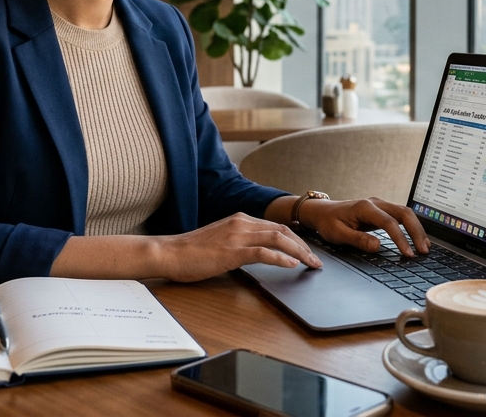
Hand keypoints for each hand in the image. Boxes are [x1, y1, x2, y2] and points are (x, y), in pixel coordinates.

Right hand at [153, 213, 322, 281]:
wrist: (169, 253)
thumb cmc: (191, 252)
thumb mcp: (220, 241)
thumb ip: (239, 243)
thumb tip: (257, 254)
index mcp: (239, 219)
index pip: (275, 226)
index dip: (295, 238)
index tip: (307, 251)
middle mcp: (241, 223)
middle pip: (282, 230)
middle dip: (303, 245)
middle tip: (316, 260)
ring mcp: (237, 236)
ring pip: (278, 238)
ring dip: (299, 252)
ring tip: (311, 264)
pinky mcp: (232, 251)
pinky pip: (263, 252)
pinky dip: (281, 258)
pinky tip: (292, 265)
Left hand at [298, 197, 429, 256]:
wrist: (322, 212)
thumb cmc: (328, 222)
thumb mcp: (338, 234)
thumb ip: (358, 240)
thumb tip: (378, 246)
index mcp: (364, 207)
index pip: (389, 222)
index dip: (400, 239)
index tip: (407, 254)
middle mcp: (375, 203)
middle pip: (403, 213)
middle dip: (416, 232)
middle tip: (423, 251)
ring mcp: (379, 205)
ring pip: (405, 213)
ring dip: (416, 229)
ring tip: (424, 247)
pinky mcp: (381, 210)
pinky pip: (400, 216)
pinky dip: (411, 227)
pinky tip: (417, 239)